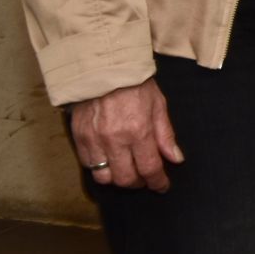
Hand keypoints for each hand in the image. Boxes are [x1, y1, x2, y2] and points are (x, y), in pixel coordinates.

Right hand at [71, 78, 182, 192]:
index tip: (162, 186)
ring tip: (127, 171)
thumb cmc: (135, 84)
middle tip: (145, 178)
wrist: (103, 67)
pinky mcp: (79, 138)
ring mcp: (94, 141)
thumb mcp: (159, 105)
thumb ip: (166, 135)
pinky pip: (88, 165)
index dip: (157, 182)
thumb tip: (175, 159)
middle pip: (125, 179)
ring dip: (118, 179)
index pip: (149, 168)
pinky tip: (110, 161)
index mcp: (138, 131)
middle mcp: (115, 140)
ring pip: (104, 177)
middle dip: (138, 183)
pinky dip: (100, 169)